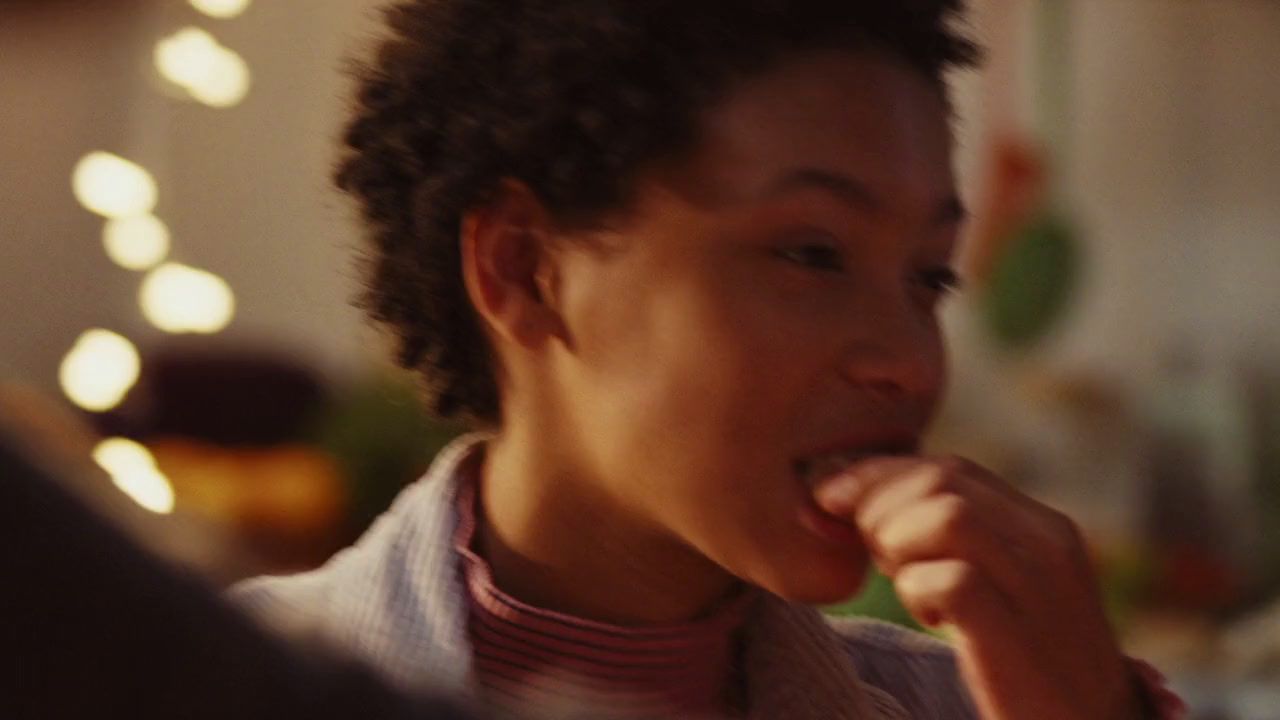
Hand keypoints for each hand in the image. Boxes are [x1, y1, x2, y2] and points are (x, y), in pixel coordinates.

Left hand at [815, 455, 1141, 719]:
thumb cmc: (1030, 664)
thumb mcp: (1003, 586)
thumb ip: (957, 543)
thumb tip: (860, 504)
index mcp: (1043, 526)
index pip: (951, 468)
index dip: (882, 476)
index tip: (835, 499)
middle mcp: (1048, 543)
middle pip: (942, 481)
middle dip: (882, 507)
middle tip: (877, 555)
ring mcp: (1037, 588)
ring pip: (948, 517)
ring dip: (899, 543)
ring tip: (905, 581)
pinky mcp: (1018, 635)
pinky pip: (952, 581)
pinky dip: (918, 591)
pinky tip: (930, 617)